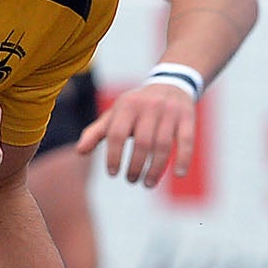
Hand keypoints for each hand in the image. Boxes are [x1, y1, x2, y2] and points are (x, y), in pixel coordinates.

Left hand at [77, 78, 197, 187]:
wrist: (170, 84)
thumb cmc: (137, 107)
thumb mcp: (116, 114)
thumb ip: (97, 132)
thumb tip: (80, 152)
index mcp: (127, 105)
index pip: (117, 134)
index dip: (113, 156)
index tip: (113, 173)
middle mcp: (149, 106)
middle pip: (142, 143)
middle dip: (136, 167)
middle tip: (131, 180)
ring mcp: (170, 111)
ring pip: (163, 145)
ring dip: (156, 169)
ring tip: (147, 183)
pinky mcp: (188, 117)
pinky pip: (187, 141)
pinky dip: (183, 159)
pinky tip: (178, 174)